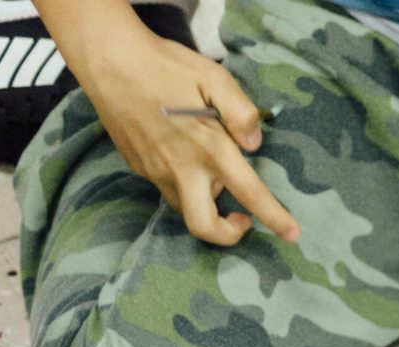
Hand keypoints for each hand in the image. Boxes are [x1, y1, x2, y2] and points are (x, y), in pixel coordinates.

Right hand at [62, 10, 296, 246]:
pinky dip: (184, 183)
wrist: (106, 59)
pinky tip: (186, 156)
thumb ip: (241, 112)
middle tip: (243, 219)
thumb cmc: (164, 65)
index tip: (292, 235)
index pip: (248, 193)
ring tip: (215, 174)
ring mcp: (154, 170)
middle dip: (227, 234)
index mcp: (207, 147)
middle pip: (203, 226)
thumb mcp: (213, 78)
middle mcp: (180, 167)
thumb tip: (255, 144)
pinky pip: (167, 187)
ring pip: (184, 206)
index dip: (273, 218)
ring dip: (205, 203)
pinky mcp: (138, 166)